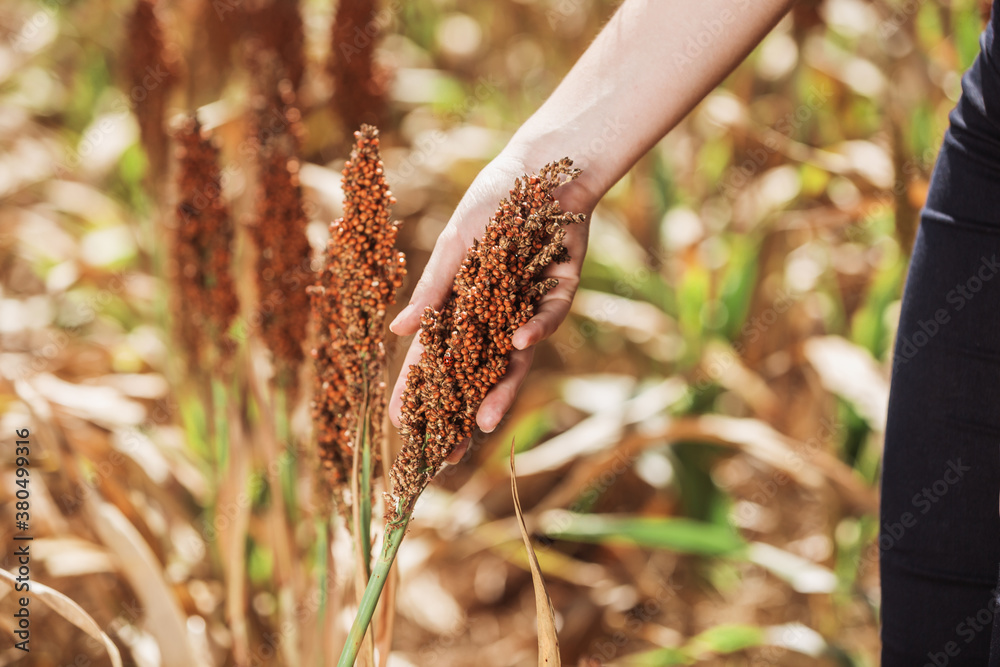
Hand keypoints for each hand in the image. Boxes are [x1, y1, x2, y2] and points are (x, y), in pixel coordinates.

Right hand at [388, 149, 592, 462]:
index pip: (434, 356)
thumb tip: (396, 332)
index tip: (401, 424)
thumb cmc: (491, 199)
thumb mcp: (454, 243)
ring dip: (499, 390)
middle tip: (448, 454)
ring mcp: (527, 307)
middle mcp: (494, 314)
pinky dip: (534, 329)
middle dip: (462, 412)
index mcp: (461, 304)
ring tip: (483, 422)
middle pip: (475, 373)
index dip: (417, 389)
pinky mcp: (559, 293)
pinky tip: (517, 342)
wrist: (544, 168)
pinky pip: (547, 318)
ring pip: (513, 360)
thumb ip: (432, 289)